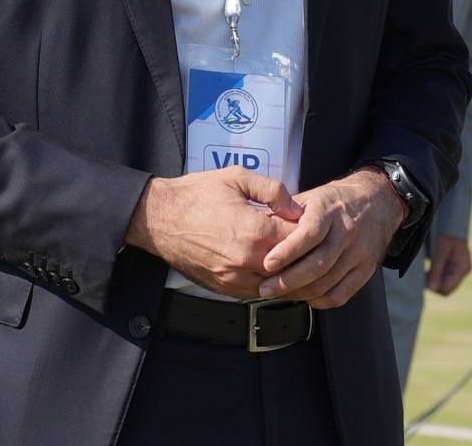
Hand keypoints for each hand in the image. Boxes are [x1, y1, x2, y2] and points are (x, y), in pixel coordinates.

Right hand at [125, 168, 302, 299]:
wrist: (159, 218)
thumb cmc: (195, 195)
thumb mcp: (236, 177)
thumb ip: (272, 190)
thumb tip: (296, 208)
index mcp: (255, 233)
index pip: (301, 239)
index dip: (310, 230)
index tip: (312, 221)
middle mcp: (248, 262)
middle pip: (295, 267)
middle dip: (305, 254)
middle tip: (311, 242)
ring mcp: (236, 279)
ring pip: (280, 286)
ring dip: (291, 274)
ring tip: (297, 258)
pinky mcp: (226, 289)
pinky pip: (259, 293)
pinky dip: (272, 284)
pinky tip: (275, 270)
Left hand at [257, 168, 406, 308]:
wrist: (377, 201)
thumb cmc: (334, 202)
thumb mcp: (310, 197)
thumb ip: (285, 213)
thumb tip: (257, 230)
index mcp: (329, 210)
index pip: (310, 233)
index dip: (288, 251)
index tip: (267, 263)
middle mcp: (347, 231)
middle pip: (318, 263)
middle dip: (288, 280)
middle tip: (265, 288)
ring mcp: (359, 252)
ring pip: (328, 281)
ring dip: (300, 292)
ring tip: (279, 294)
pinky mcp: (367, 269)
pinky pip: (342, 294)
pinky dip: (320, 300)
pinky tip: (304, 297)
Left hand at [425, 234, 471, 295]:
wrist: (452, 224)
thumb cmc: (447, 235)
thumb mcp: (440, 251)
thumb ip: (436, 270)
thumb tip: (432, 288)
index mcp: (463, 268)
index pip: (448, 288)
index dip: (435, 287)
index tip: (424, 278)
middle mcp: (463, 271)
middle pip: (446, 288)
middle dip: (434, 284)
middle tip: (424, 274)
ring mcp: (459, 270)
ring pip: (444, 284)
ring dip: (434, 280)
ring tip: (426, 270)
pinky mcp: (453, 268)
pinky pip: (444, 278)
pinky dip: (435, 276)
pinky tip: (429, 270)